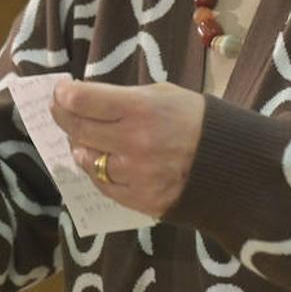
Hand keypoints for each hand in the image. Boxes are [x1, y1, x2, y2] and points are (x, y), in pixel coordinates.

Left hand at [51, 80, 204, 217]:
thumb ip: (124, 97)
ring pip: (88, 160)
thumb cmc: (194, 119)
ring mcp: (136, 174)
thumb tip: (86, 99)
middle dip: (63, 116)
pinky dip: (97, 172)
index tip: (60, 91)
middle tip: (60, 109)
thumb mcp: (162, 94)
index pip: (84, 101)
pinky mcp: (141, 200)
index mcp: (140, 109)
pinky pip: (104, 186)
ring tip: (83, 138)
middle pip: (79, 129)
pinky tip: (100, 161)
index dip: (65, 95)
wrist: (230, 163)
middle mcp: (134, 142)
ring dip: (80, 146)